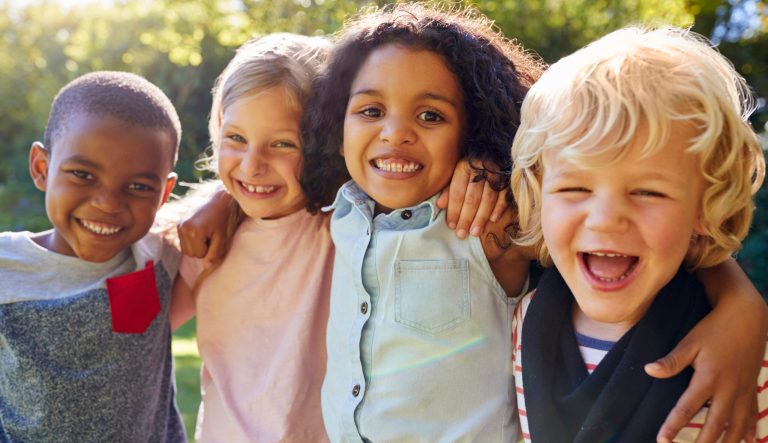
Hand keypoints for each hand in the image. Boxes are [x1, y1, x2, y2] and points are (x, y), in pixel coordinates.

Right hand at [177, 185, 232, 264]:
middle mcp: (183, 228)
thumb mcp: (222, 237)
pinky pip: (183, 241)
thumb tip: (206, 267)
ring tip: (206, 233)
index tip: (215, 237)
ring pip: (186, 249)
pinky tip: (200, 230)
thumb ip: (215, 253)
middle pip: (190, 253)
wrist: (218, 199)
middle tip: (211, 235)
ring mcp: (179, 225)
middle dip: (201, 249)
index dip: (209, 249)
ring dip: (196, 245)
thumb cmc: (223, 219)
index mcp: (194, 232)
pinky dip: (192, 240)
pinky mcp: (178, 223)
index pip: (199, 255)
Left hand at [436, 159, 507, 238]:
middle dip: (466, 218)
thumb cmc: (472, 163)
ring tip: (475, 232)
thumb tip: (440, 205)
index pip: (457, 192)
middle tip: (462, 234)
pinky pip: (504, 195)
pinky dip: (499, 208)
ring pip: (488, 199)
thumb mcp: (457, 171)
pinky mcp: (508, 178)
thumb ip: (449, 188)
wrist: (495, 148)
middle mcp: (480, 170)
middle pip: (472, 198)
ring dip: (481, 218)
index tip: (451, 225)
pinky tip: (493, 220)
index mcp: (464, 166)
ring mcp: (496, 174)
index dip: (454, 210)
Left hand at [646, 279, 766, 442]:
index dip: (673, 426)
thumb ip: (671, 361)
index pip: (686, 409)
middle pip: (715, 425)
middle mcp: (728, 390)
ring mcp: (743, 391)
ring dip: (727, 442)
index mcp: (708, 379)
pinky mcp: (752, 389)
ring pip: (737, 426)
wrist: (748, 318)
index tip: (662, 440)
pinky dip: (749, 431)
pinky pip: (752, 416)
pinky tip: (747, 441)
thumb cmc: (715, 329)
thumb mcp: (690, 342)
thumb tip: (649, 370)